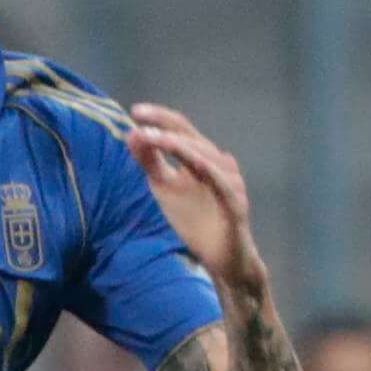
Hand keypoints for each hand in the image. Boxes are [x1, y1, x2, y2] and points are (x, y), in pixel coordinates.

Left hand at [125, 103, 268, 297]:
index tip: (135, 111)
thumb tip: (133, 134)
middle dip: (166, 127)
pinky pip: (224, 185)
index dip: (161, 118)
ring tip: (153, 139)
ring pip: (207, 157)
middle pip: (193, 138)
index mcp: (202, 158)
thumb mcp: (165, 189)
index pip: (182, 130)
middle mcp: (220, 165)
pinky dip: (210, 171)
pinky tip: (194, 163)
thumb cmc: (196, 222)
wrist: (223, 259)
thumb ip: (151, 163)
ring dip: (180, 145)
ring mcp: (231, 184)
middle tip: (139, 120)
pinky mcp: (237, 206)